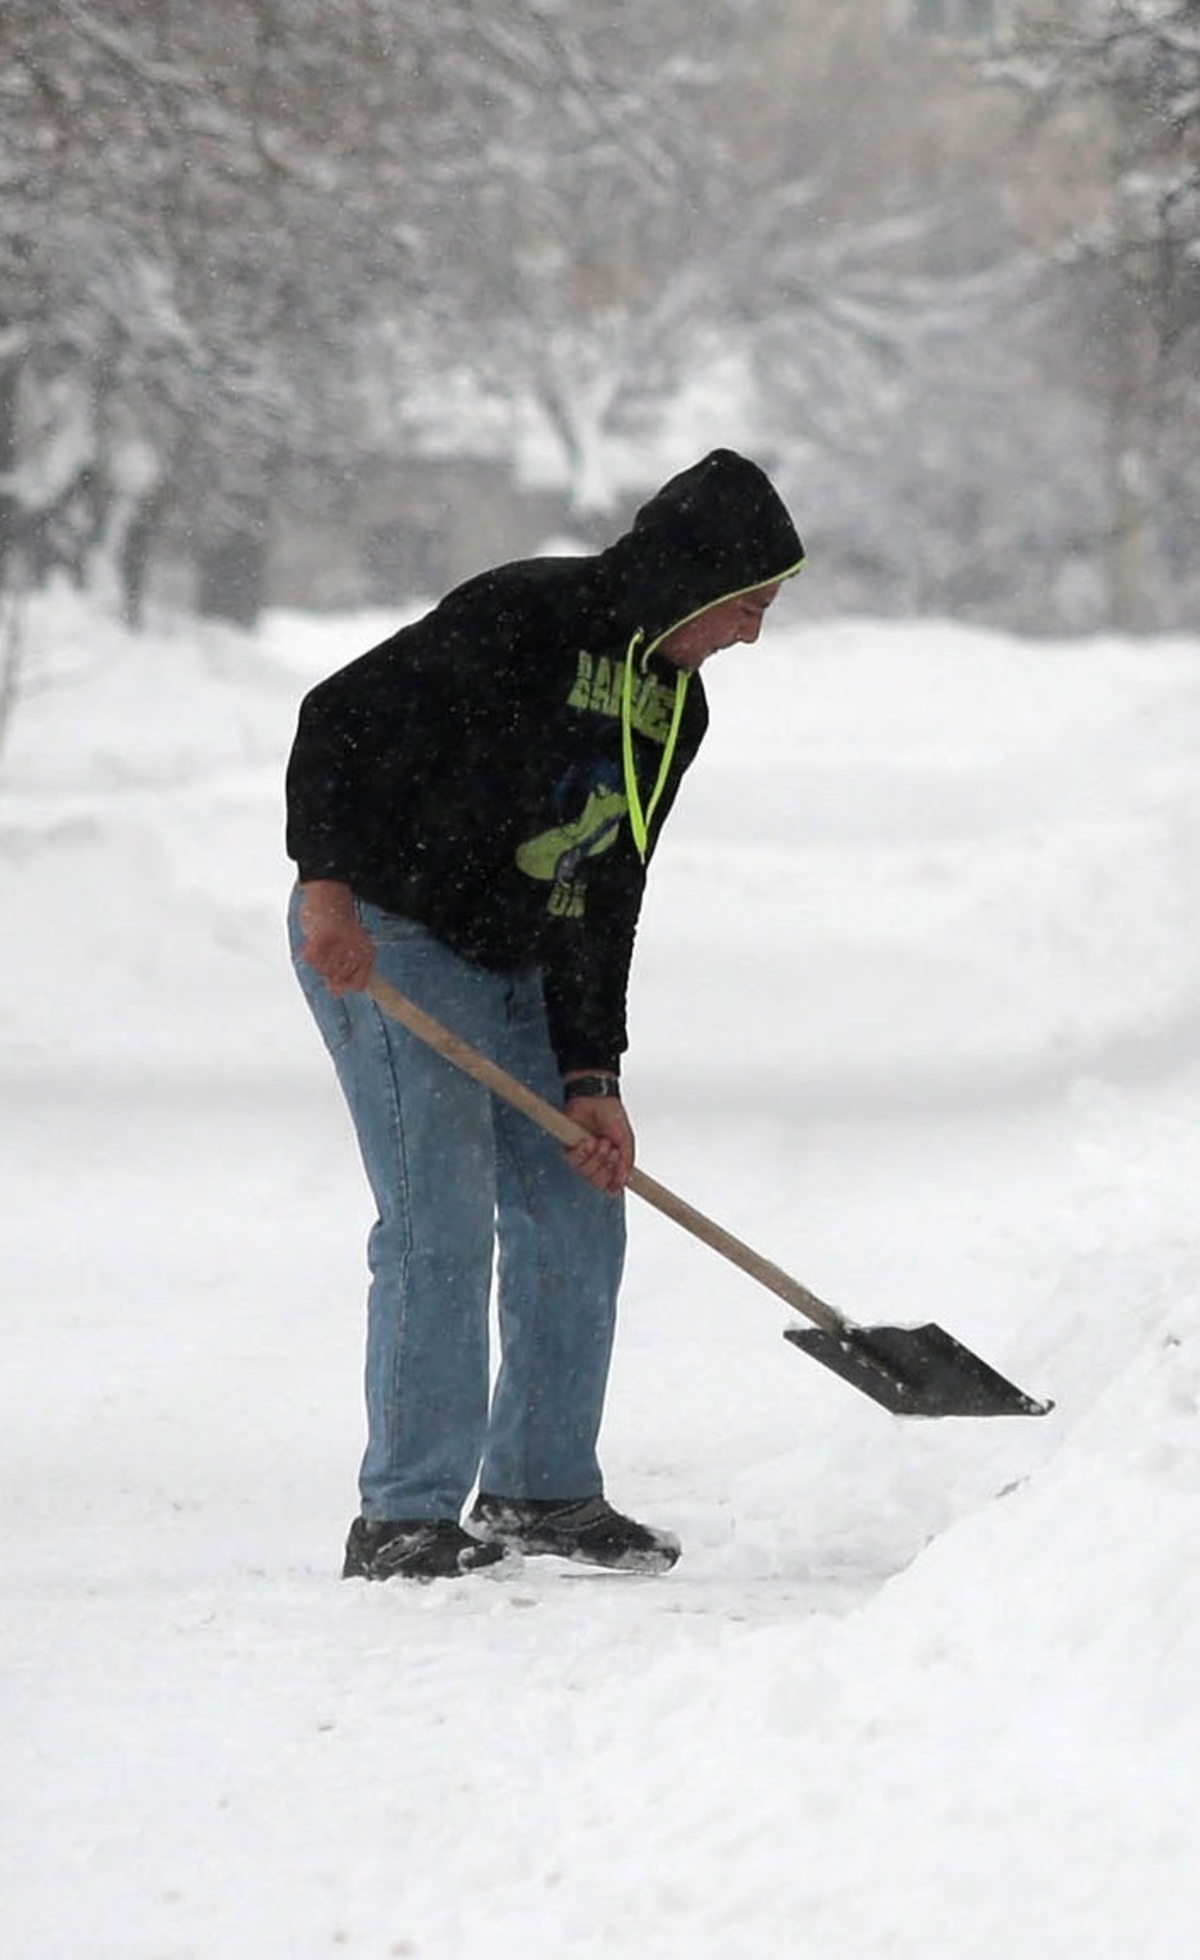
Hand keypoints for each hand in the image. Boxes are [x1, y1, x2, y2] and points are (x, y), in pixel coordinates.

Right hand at [298, 881, 375, 995]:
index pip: (358, 984)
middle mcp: (356, 953)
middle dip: (330, 968)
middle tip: (330, 950)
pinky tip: (315, 939)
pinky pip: (311, 960)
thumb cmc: (340, 920)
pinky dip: (309, 951)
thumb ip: (348, 971)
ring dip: (319, 959)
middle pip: (337, 980)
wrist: (332, 893)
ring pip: (323, 971)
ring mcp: (339, 949)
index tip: (338, 982)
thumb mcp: (352, 946)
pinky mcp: (322, 942)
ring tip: (324, 942)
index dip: (344, 984)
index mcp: (366, 954)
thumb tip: (336, 992)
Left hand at [563, 1092, 634, 1193]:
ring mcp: (583, 1156)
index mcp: (611, 1162)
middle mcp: (596, 1162)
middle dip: (606, 1168)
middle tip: (612, 1152)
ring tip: (601, 1142)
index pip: (610, 1185)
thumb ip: (626, 1163)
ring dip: (596, 1158)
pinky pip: (573, 1161)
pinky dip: (583, 1153)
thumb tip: (623, 1183)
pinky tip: (588, 1142)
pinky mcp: (569, 1149)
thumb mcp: (626, 1141)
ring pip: (586, 1173)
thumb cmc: (611, 1116)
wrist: (597, 1099)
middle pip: (598, 1182)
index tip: (616, 1183)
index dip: (613, 1185)